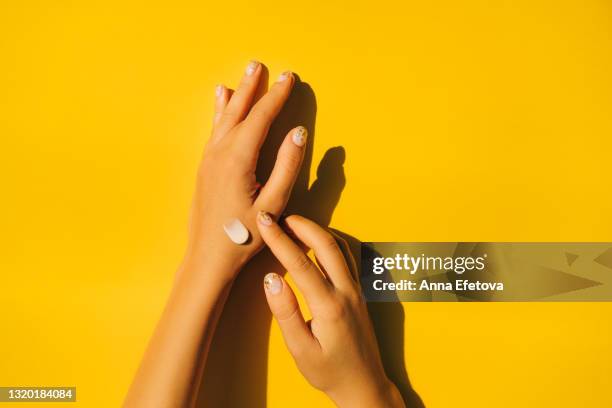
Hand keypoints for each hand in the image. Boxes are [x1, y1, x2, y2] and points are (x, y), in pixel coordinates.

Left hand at [185, 61, 307, 277]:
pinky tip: (220, 101)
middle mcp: (220, 153)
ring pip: (224, 117)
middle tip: (260, 64)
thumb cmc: (244, 236)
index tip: (289, 77)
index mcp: (239, 159)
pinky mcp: (205, 167)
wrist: (208, 257)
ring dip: (236, 94)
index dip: (276, 96)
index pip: (261, 117)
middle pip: (239, 110)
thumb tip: (299, 132)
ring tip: (243, 75)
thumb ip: (287, 166)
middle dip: (252, 87)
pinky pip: (214, 129)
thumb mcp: (273, 204)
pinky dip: (220, 111)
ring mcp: (209, 158)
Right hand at [256, 213, 404, 407]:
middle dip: (301, 225)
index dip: (279, 239)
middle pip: (326, 244)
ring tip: (294, 224)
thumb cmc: (330, 372)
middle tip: (278, 216)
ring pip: (340, 247)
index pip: (300, 263)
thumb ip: (286, 313)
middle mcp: (347, 292)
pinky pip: (347, 257)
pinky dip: (330, 242)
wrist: (365, 385)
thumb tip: (271, 280)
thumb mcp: (301, 350)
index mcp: (329, 306)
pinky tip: (317, 242)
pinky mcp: (359, 293)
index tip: (264, 221)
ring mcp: (356, 290)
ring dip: (317, 231)